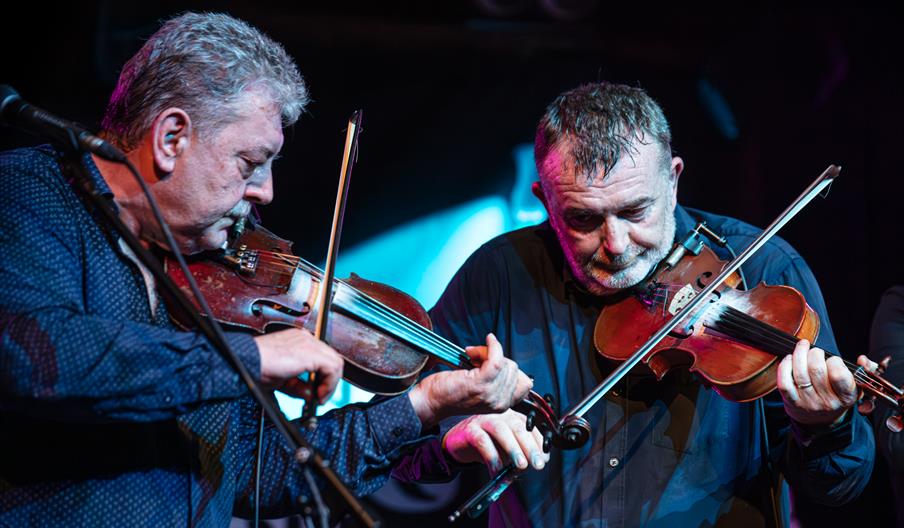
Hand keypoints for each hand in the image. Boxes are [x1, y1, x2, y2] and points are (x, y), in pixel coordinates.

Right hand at [254, 328, 342, 402]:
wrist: (248, 362)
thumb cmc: (257, 367)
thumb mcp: (282, 379)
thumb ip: (298, 386)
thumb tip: (310, 395)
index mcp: (298, 341)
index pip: (321, 357)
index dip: (323, 377)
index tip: (317, 393)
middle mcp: (306, 339)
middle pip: (331, 358)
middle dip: (329, 381)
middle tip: (320, 398)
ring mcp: (309, 344)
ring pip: (335, 362)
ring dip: (331, 384)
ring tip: (319, 398)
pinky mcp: (312, 352)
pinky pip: (332, 368)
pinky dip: (329, 384)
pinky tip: (318, 394)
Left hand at [408, 333, 532, 428]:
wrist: (430, 402)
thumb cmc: (449, 393)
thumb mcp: (481, 390)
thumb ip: (495, 380)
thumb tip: (501, 357)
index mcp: (502, 406)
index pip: (524, 383)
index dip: (511, 369)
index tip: (495, 364)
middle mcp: (500, 403)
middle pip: (513, 369)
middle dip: (495, 358)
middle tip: (475, 359)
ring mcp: (491, 394)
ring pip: (504, 363)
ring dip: (488, 352)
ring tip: (472, 357)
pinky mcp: (480, 384)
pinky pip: (497, 359)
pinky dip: (493, 346)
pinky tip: (487, 340)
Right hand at [443, 410, 548, 473]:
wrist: (458, 441)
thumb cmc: (486, 443)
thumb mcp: (505, 448)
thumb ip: (519, 453)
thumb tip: (534, 464)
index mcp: (512, 416)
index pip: (530, 427)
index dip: (539, 443)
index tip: (545, 459)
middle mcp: (500, 415)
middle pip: (518, 427)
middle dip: (530, 447)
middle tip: (538, 464)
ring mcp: (484, 420)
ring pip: (501, 431)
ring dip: (513, 449)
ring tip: (521, 466)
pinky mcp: (470, 430)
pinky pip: (483, 443)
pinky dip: (492, 459)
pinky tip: (496, 471)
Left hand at [777, 339, 858, 426]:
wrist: (820, 420)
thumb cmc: (837, 396)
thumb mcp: (855, 386)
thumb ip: (863, 370)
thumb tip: (862, 359)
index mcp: (846, 397)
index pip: (839, 375)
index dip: (834, 361)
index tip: (832, 359)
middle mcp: (827, 402)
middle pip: (816, 370)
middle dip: (814, 353)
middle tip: (815, 350)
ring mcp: (808, 403)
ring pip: (800, 373)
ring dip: (799, 354)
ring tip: (802, 347)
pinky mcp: (792, 402)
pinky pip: (784, 382)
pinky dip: (784, 367)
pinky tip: (789, 358)